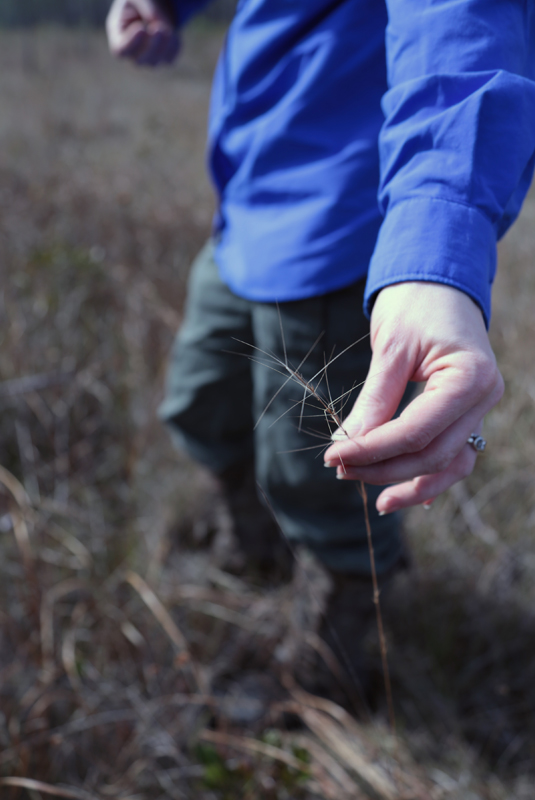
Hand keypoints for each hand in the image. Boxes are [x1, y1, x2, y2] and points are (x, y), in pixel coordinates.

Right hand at [106, 0, 179, 65]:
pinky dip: (174, 47)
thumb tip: (156, 23)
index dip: (130, 42)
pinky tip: (173, 33)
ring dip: (163, 46)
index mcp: (118, 33)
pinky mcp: (162, 58)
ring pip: (154, 62)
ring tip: (168, 28)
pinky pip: (169, 59)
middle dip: (150, 45)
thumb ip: (147, 8)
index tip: (141, 28)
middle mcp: (131, 50)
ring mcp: (147, 58)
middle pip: (138, 60)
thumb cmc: (141, 0)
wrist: (155, 4)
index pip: (120, 49)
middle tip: (159, 28)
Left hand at [324, 282, 503, 512]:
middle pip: (434, 454)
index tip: (333, 457)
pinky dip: (431, 477)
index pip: (417, 432)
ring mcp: (480, 407)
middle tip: (340, 471)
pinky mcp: (467, 412)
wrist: (439, 279)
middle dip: (384, 469)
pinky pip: (454, 454)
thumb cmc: (416, 301)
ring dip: (412, 484)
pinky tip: (404, 494)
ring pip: (450, 464)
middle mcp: (484, 397)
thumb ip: (375, 399)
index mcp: (470, 377)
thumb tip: (347, 444)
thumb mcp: (391, 347)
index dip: (372, 450)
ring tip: (377, 502)